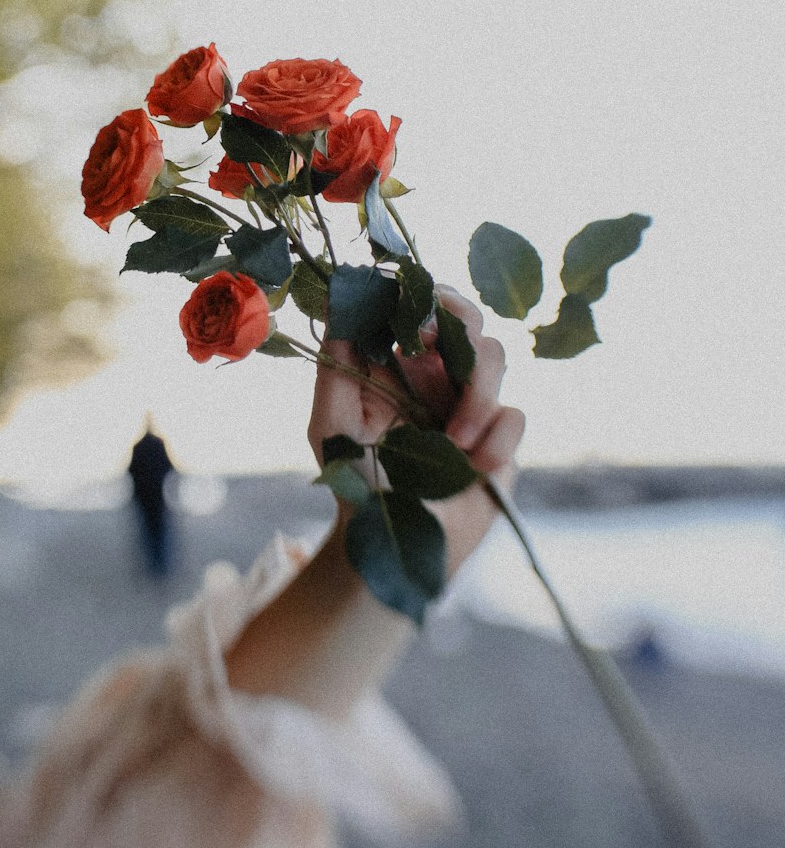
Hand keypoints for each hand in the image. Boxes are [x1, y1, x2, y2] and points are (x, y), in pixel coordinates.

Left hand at [307, 285, 525, 577]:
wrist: (391, 549)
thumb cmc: (356, 484)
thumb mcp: (331, 425)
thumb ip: (335, 368)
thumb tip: (341, 306)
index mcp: (399, 363)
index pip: (422, 306)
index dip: (425, 297)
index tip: (413, 316)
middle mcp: (438, 375)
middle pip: (469, 317)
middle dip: (460, 322)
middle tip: (432, 344)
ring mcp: (472, 404)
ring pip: (497, 356)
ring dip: (476, 395)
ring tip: (452, 442)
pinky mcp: (500, 440)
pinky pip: (516, 416)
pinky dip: (496, 439)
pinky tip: (472, 468)